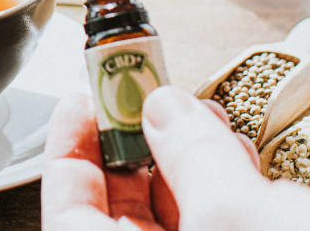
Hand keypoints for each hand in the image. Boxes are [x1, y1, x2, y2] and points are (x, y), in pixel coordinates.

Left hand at [42, 86, 309, 230]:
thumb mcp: (238, 216)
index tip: (83, 99)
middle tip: (144, 93)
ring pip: (176, 218)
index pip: (70, 212)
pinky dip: (223, 189)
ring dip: (183, 161)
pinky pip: (221, 227)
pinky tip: (238, 152)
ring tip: (200, 115)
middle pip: (121, 212)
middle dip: (133, 145)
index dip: (70, 152)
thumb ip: (192, 156)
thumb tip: (164, 108)